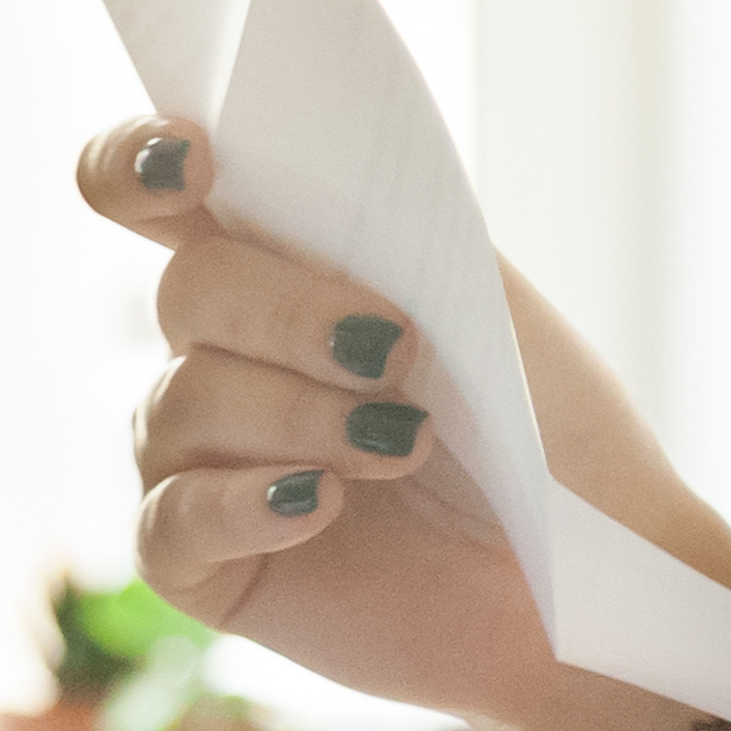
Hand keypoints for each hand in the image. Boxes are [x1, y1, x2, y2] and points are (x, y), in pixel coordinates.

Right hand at [74, 118, 730, 730]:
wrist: (593, 570)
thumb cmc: (549, 433)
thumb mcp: (485, 310)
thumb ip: (383, 240)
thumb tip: (290, 190)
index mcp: (279, 274)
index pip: (150, 194)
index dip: (137, 162)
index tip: (196, 160)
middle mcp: (220, 358)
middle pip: (186, 290)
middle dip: (291, 313)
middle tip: (400, 352)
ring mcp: (198, 463)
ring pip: (180, 402)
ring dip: (301, 413)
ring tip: (405, 446)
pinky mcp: (203, 567)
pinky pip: (168, 521)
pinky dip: (248, 502)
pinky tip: (322, 502)